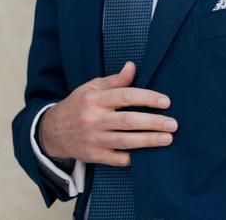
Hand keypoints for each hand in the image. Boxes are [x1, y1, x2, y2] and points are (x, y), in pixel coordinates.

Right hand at [38, 61, 176, 166]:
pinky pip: (117, 159)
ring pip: (125, 141)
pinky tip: (148, 155)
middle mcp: (94, 119)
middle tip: (173, 124)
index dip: (147, 98)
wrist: (52, 132)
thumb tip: (132, 66)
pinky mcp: (94, 156)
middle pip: (128, 121)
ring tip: (168, 139)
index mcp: (94, 99)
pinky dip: (133, 157)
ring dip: (149, 140)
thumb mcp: (90, 88)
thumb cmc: (77, 106)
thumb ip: (114, 80)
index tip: (166, 101)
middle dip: (153, 122)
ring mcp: (93, 139)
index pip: (125, 96)